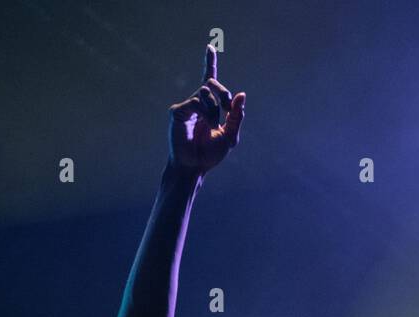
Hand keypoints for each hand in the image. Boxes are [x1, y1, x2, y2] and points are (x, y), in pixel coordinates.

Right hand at [167, 45, 244, 173]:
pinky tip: (206, 125)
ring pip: (205, 92)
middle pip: (211, 82)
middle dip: (223, 92)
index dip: (209, 62)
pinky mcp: (177, 112)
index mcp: (209, 107)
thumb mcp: (230, 136)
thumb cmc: (210, 154)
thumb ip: (236, 116)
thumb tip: (241, 94)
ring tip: (213, 125)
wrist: (194, 167)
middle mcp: (197, 103)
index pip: (209, 80)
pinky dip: (205, 112)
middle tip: (228, 107)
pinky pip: (195, 102)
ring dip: (214, 108)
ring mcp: (186, 106)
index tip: (209, 46)